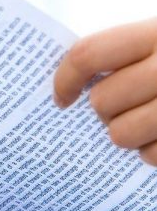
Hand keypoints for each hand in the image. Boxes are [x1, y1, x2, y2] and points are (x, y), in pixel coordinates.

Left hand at [54, 17, 156, 164]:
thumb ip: (127, 54)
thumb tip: (73, 88)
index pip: (90, 55)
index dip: (65, 79)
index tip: (63, 98)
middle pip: (103, 100)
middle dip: (105, 110)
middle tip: (121, 107)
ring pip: (121, 134)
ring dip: (128, 134)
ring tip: (146, 123)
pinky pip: (152, 156)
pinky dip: (153, 153)